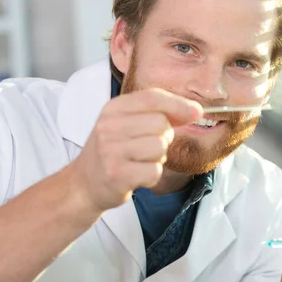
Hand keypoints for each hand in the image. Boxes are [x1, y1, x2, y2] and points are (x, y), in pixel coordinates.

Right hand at [69, 88, 201, 211]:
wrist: (84, 184)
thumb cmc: (113, 151)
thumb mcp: (127, 124)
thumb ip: (159, 113)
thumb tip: (196, 111)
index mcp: (113, 109)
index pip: (153, 97)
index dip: (179, 104)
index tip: (197, 112)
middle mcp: (109, 127)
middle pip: (161, 124)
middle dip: (164, 137)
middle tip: (148, 147)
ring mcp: (111, 151)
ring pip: (160, 147)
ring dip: (158, 158)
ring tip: (140, 161)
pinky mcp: (117, 175)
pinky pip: (155, 171)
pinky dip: (152, 175)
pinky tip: (137, 175)